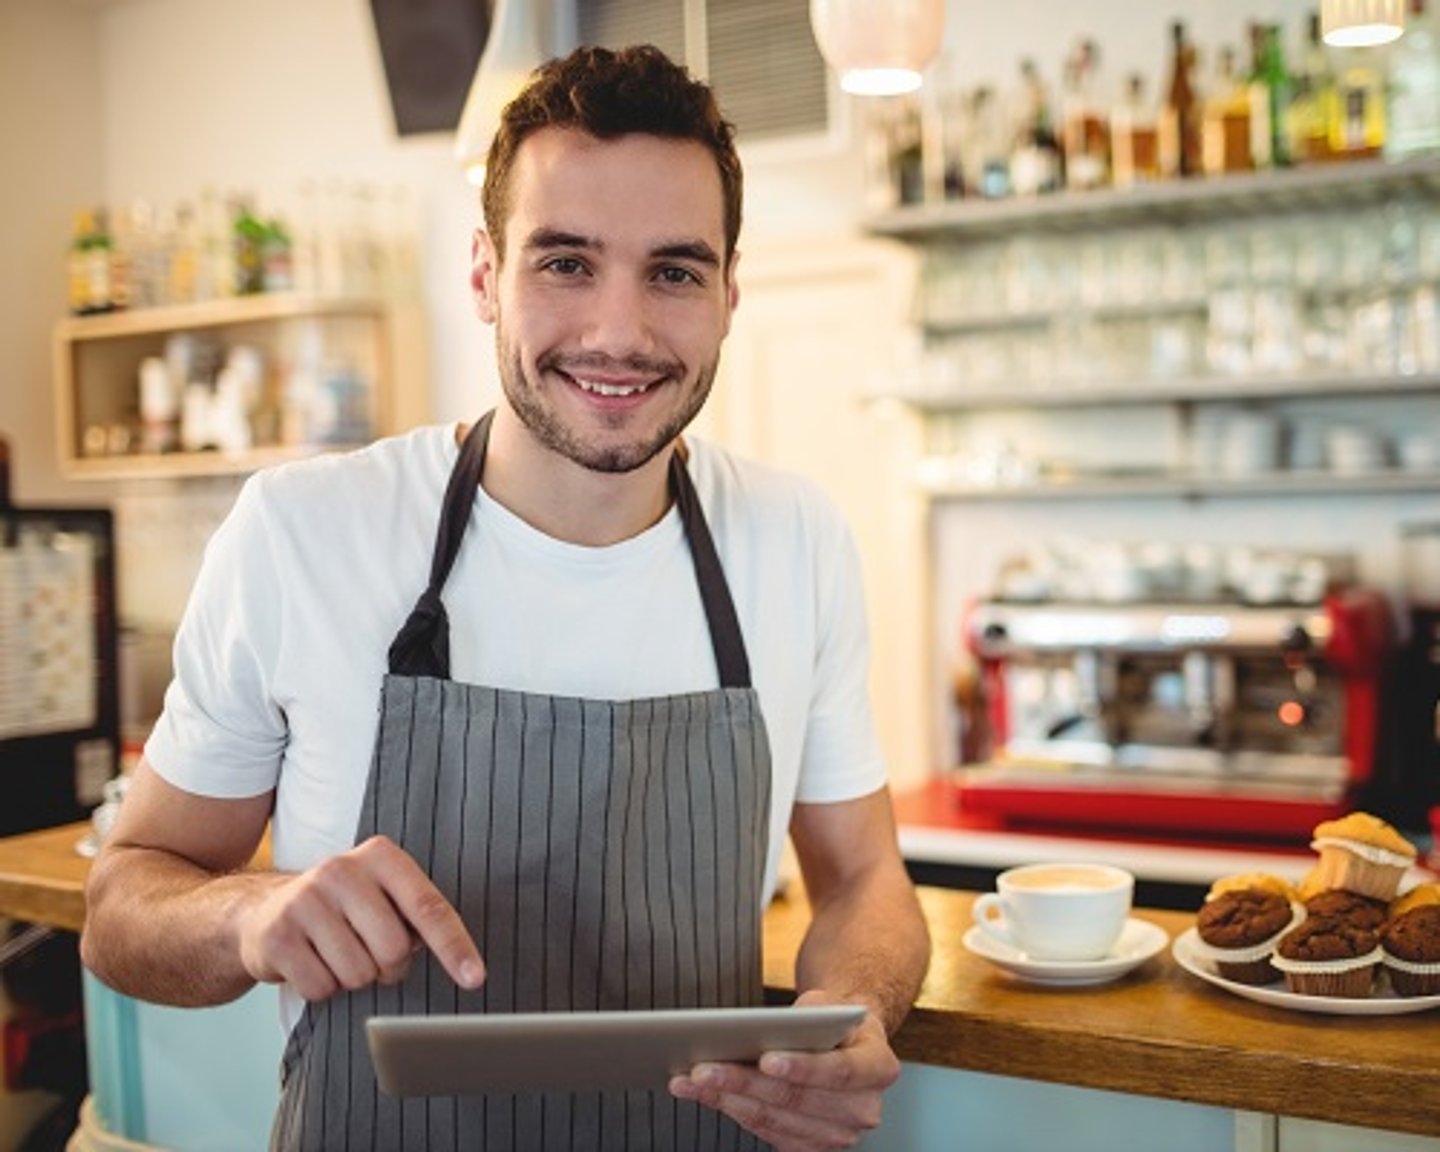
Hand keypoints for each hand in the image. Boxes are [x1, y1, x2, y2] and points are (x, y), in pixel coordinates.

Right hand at [236, 835, 484, 1001]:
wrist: (264, 911)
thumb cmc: (343, 909)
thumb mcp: (383, 897)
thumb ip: (418, 917)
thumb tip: (460, 964)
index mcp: (380, 856)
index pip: (428, 906)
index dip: (454, 946)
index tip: (475, 978)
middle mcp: (341, 869)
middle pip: (394, 949)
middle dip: (389, 967)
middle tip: (370, 954)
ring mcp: (305, 900)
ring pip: (358, 973)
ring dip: (354, 978)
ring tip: (336, 954)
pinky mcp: (277, 934)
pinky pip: (321, 987)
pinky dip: (323, 988)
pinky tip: (311, 962)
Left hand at [668, 990, 900, 1150]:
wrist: (842, 1043)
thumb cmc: (831, 1020)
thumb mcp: (826, 1004)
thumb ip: (805, 1018)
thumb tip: (761, 1033)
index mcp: (879, 1067)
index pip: (840, 1072)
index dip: (802, 1068)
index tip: (765, 1059)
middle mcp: (864, 1109)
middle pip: (796, 1100)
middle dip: (744, 1082)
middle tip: (703, 1067)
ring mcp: (838, 1135)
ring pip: (773, 1120)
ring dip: (727, 1099)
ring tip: (691, 1079)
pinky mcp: (810, 1148)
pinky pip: (765, 1132)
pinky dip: (731, 1110)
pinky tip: (704, 1094)